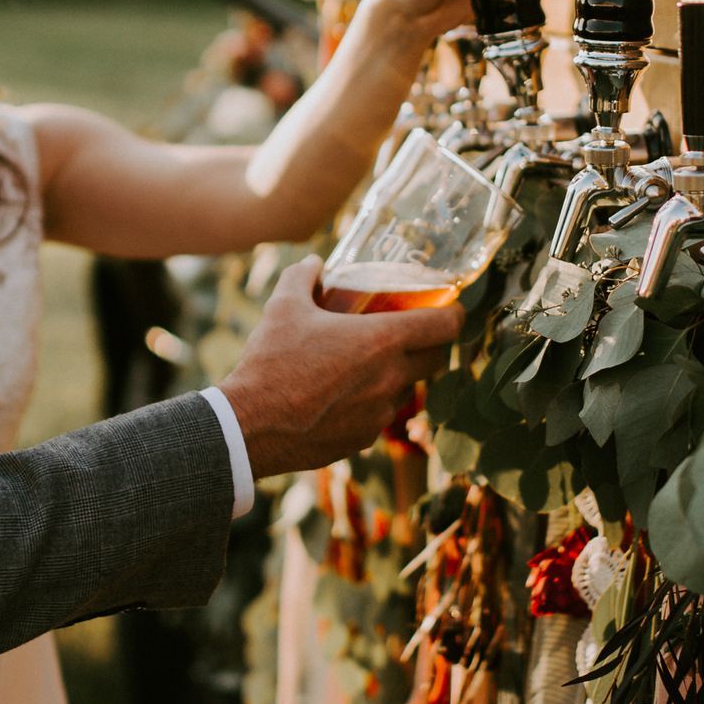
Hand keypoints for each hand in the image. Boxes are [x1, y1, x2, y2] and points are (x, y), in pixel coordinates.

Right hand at [219, 255, 462, 478]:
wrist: (249, 426)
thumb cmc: (270, 361)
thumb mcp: (283, 306)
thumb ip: (303, 277)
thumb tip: (314, 263)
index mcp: (382, 341)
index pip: (444, 326)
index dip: (455, 314)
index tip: (452, 308)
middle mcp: (391, 379)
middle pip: (436, 360)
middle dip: (431, 345)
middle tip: (414, 333)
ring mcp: (379, 414)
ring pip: (405, 391)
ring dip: (397, 376)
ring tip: (369, 365)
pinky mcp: (363, 440)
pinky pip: (378, 417)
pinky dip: (370, 404)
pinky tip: (342, 397)